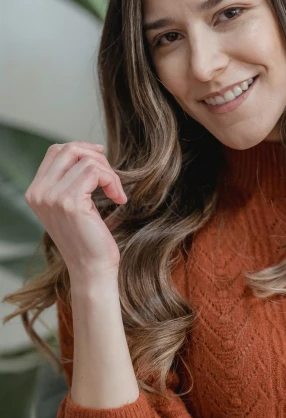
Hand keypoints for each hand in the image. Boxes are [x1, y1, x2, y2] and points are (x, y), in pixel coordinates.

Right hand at [24, 140, 126, 278]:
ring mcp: (52, 196)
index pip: (56, 151)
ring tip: (115, 192)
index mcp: (35, 191)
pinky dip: (112, 181)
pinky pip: (96, 172)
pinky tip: (118, 198)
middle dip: (97, 158)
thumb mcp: (72, 205)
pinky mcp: (70, 202)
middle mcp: (38, 192)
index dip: (82, 150)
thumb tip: (89, 150)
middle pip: (69, 149)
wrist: (91, 269)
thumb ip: (70, 180)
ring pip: (86, 160)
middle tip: (111, 179)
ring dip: (109, 173)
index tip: (102, 163)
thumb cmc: (88, 239)